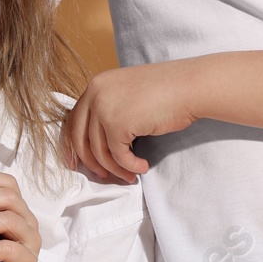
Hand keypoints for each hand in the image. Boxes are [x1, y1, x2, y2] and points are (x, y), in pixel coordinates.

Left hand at [60, 62, 198, 182]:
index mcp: (96, 84)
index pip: (73, 120)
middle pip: (80, 138)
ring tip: (130, 175)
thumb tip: (100, 142)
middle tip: (104, 176)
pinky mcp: (117, 124)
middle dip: (91, 162)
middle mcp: (95, 93)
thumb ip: (111, 109)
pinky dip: (129, 166)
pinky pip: (118, 156)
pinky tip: (142, 167)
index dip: (72, 145)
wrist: (190, 86)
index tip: (77, 163)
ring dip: (115, 168)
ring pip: (99, 151)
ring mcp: (104, 108)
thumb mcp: (129, 95)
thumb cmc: (168, 91)